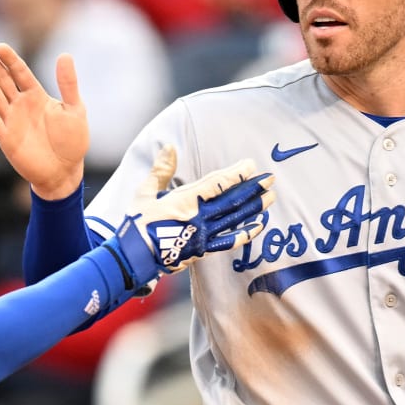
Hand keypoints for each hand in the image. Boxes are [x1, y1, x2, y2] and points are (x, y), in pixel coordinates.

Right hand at [0, 42, 87, 200]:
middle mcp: (21, 105)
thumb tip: (64, 55)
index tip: (0, 46)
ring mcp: (12, 120)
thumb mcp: (75, 109)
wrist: (64, 172)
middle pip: (3, 80)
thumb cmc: (72, 141)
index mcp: (37, 96)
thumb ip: (68, 83)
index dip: (11, 60)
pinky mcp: (6, 137)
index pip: (21, 73)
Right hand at [110, 145, 274, 281]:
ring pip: (234, 218)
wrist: (133, 258)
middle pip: (231, 199)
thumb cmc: (136, 224)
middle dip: (252, 188)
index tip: (251, 165)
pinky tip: (257, 226)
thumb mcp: (144, 192)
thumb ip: (161, 170)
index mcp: (184, 200)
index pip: (217, 183)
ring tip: (270, 198)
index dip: (236, 173)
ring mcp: (202, 234)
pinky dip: (244, 234)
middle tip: (271, 179)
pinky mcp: (202, 250)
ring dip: (253, 207)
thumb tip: (170, 146)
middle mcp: (198, 216)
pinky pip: (228, 242)